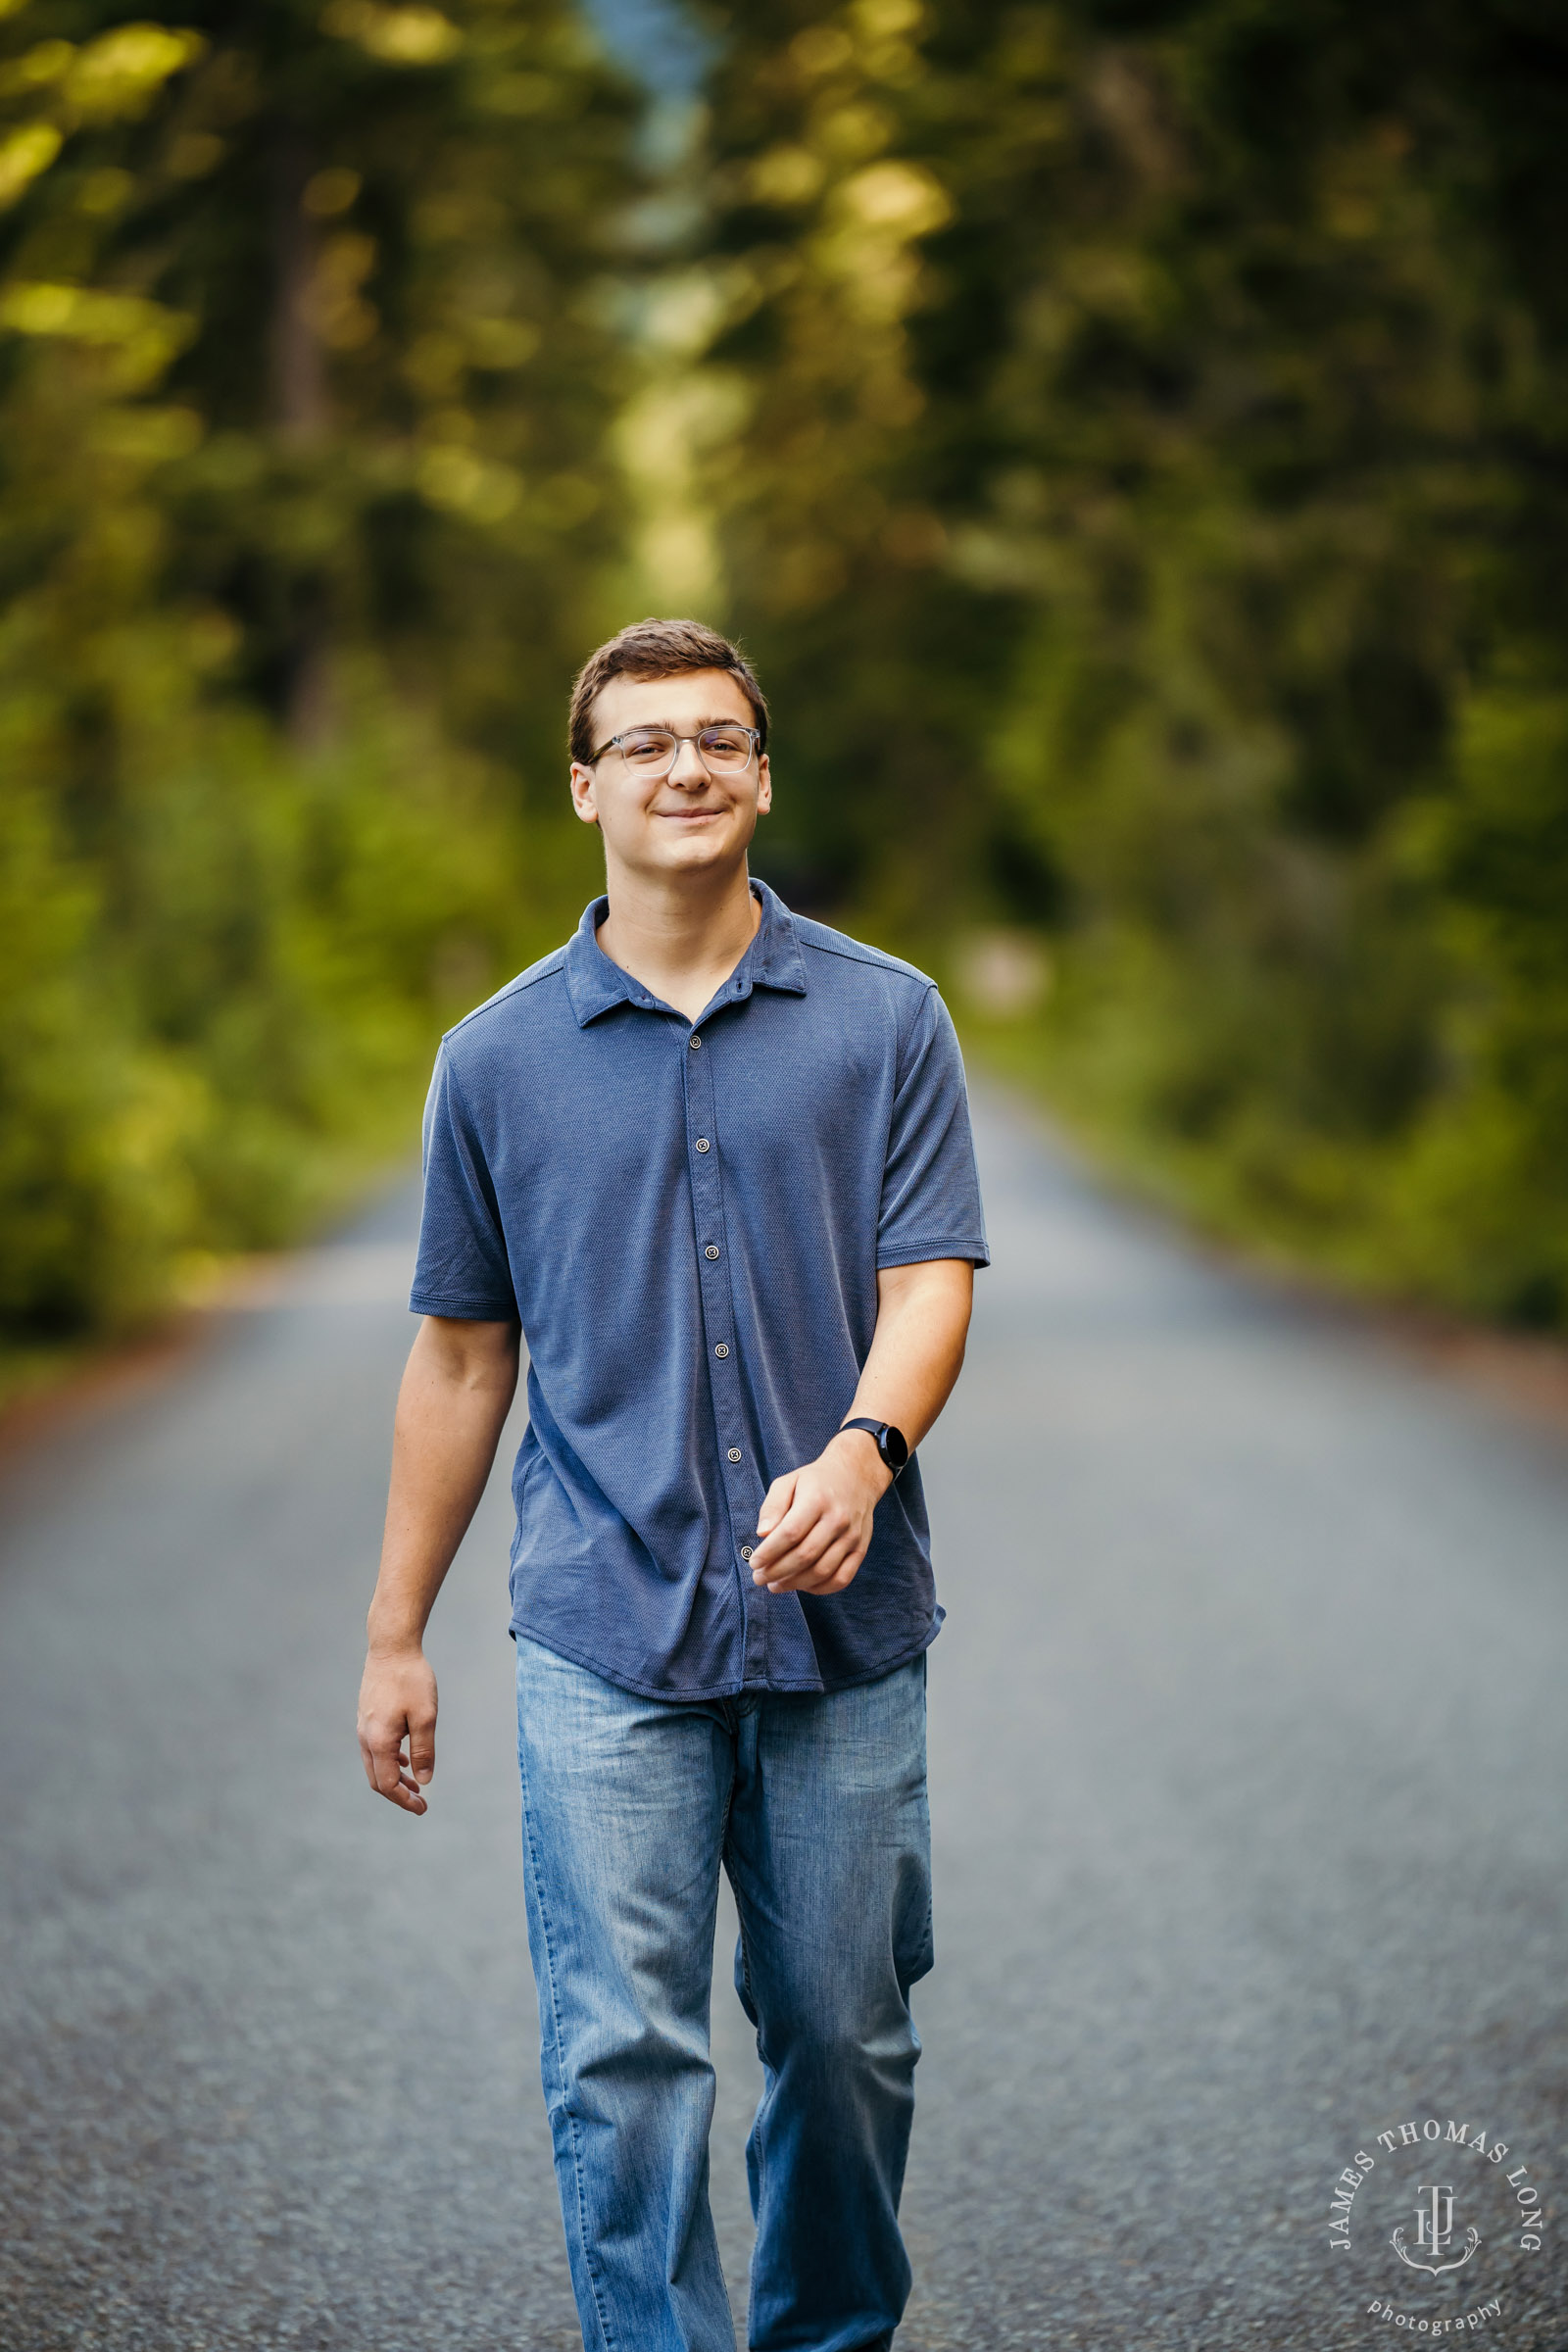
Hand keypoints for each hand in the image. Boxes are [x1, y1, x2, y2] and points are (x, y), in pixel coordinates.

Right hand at [357, 1644, 438, 1815]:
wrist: (391, 1647)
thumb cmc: (411, 1679)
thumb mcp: (425, 1716)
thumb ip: (423, 1750)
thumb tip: (424, 1781)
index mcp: (378, 1741)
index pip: (387, 1784)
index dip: (404, 1800)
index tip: (423, 1807)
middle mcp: (365, 1737)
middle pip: (377, 1779)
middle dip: (398, 1794)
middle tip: (420, 1802)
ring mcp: (363, 1727)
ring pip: (375, 1764)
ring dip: (394, 1779)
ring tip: (415, 1785)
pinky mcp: (367, 1717)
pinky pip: (374, 1749)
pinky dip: (389, 1762)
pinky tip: (405, 1761)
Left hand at [750, 1430, 890, 1594]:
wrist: (856, 1476)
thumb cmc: (815, 1482)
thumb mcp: (788, 1482)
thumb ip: (773, 1506)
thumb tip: (762, 1534)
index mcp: (817, 1499)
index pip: (790, 1533)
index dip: (769, 1552)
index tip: (754, 1563)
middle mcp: (838, 1518)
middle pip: (805, 1555)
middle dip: (777, 1572)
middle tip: (759, 1578)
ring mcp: (852, 1536)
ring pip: (822, 1571)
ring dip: (795, 1584)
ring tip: (775, 1585)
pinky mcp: (861, 1549)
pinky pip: (842, 1578)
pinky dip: (820, 1589)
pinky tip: (802, 1585)